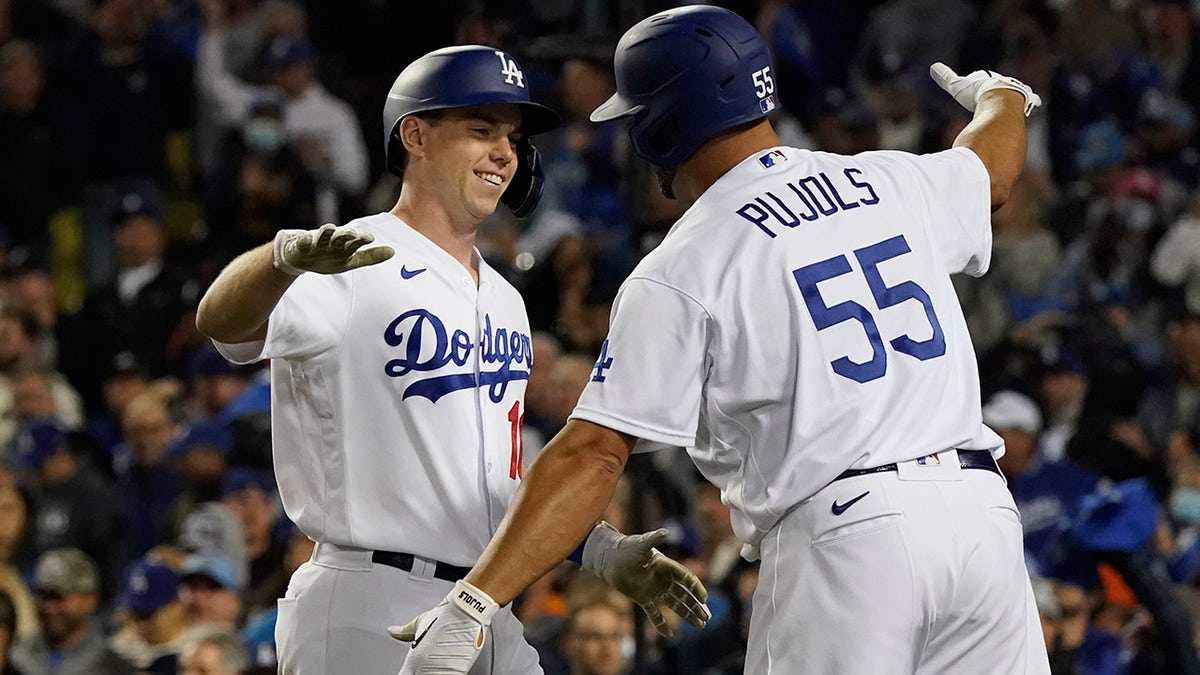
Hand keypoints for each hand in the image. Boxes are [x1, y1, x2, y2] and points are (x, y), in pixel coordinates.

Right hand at [272, 223, 393, 275]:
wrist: (300, 259)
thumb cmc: (329, 257)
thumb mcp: (350, 261)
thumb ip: (371, 257)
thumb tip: (393, 252)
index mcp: (345, 245)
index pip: (356, 241)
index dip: (362, 239)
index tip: (370, 238)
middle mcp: (332, 241)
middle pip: (340, 236)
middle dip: (346, 234)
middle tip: (352, 233)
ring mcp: (317, 242)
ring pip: (322, 235)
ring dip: (326, 231)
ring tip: (329, 228)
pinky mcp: (301, 245)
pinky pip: (303, 242)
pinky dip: (306, 240)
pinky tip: (308, 239)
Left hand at [390, 579, 498, 674]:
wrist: (468, 611)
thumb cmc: (445, 615)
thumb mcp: (420, 622)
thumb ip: (404, 632)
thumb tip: (392, 631)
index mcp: (413, 661)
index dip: (409, 673)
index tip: (412, 669)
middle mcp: (427, 669)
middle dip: (423, 670)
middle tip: (430, 660)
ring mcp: (444, 671)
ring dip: (437, 670)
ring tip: (442, 659)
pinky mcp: (460, 671)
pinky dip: (449, 670)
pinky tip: (451, 661)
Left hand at [582, 521, 710, 636]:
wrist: (609, 558)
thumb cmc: (626, 548)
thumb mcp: (640, 545)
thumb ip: (653, 539)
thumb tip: (665, 532)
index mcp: (666, 567)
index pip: (686, 578)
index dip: (696, 588)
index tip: (704, 599)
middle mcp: (664, 579)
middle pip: (684, 594)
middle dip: (696, 606)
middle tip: (707, 617)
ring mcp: (655, 590)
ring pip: (675, 605)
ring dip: (687, 614)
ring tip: (700, 625)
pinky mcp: (643, 598)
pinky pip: (654, 614)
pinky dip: (661, 624)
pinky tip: (668, 635)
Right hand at [929, 62, 1041, 116]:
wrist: (1000, 101)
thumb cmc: (978, 94)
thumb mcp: (958, 87)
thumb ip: (946, 78)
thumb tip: (933, 67)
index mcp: (990, 80)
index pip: (987, 78)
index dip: (984, 81)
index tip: (983, 81)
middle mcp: (1004, 85)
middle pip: (1003, 84)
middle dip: (1002, 87)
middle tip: (1000, 90)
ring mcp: (1017, 94)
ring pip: (1018, 92)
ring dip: (1017, 94)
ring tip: (1016, 97)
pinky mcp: (1024, 104)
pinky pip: (1031, 100)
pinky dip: (1032, 101)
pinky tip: (1035, 103)